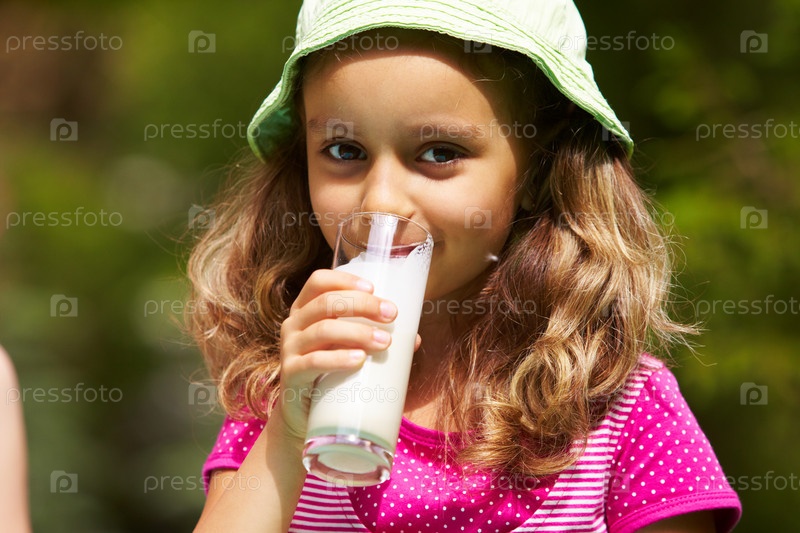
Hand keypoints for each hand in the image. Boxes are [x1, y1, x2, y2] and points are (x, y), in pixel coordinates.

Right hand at [277, 269, 399, 441]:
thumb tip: (414, 339)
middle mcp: (293, 324)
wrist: (303, 415)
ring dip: (358, 332)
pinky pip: (313, 362)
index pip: (319, 281)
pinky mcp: (291, 375)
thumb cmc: (330, 374)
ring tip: (385, 342)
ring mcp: (289, 349)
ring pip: (323, 329)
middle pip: (326, 302)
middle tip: (391, 314)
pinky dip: (338, 359)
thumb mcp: (349, 349)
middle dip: (362, 305)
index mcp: (305, 310)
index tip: (373, 288)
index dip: (345, 279)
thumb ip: (376, 339)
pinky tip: (359, 360)